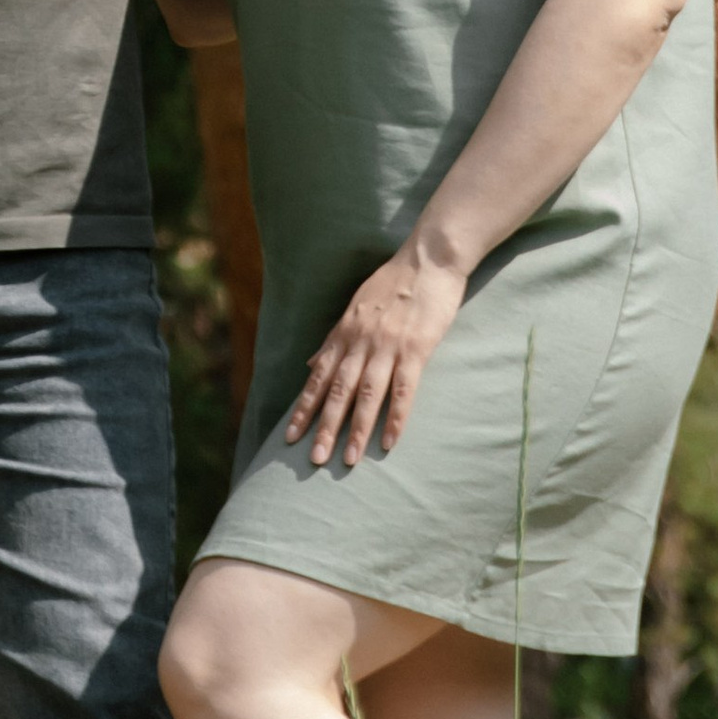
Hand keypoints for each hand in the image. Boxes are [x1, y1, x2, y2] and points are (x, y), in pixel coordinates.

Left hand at [286, 240, 469, 467]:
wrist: (428, 258)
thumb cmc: (393, 283)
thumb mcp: (355, 307)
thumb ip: (334, 339)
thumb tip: (310, 364)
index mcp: (344, 333)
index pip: (318, 378)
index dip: (303, 408)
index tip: (289, 437)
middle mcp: (360, 341)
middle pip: (337, 391)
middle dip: (323, 427)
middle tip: (313, 460)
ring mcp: (388, 346)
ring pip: (366, 394)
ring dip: (355, 429)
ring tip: (347, 459)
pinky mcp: (416, 349)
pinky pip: (403, 389)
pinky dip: (395, 417)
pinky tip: (388, 441)